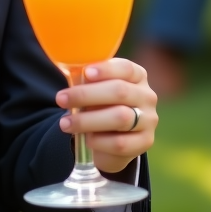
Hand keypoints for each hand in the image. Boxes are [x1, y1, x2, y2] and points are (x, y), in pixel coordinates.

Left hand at [55, 59, 157, 174]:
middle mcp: (146, 96)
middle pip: (120, 91)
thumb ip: (86, 79)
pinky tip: (86, 140)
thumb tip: (70, 71)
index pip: (126, 68)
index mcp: (137, 76)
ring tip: (65, 123)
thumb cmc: (100, 104)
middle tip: (61, 99)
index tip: (86, 72)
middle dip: (86, 95)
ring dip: (88, 120)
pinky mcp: (145, 142)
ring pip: (120, 118)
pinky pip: (120, 143)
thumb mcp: (94, 88)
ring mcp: (149, 120)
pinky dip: (99, 141)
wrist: (111, 137)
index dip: (106, 69)